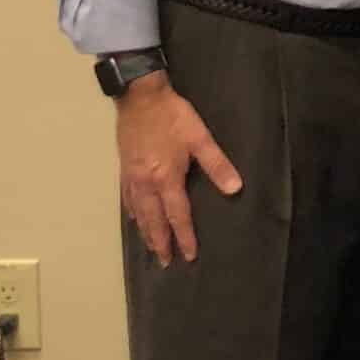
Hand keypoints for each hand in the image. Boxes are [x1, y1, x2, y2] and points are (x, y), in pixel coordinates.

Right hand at [116, 74, 242, 267]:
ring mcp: (132, 177)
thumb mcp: (200, 138)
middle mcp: (146, 183)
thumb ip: (217, 164)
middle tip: (165, 262)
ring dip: (145, 233)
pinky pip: (127, 199)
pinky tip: (134, 219)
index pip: (178, 215)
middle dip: (161, 243)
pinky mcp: (124, 168)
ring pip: (138, 213)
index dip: (184, 236)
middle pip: (154, 220)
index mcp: (166, 178)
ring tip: (151, 248)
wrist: (139, 96)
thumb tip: (235, 189)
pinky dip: (132, 214)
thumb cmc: (172, 116)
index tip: (189, 255)